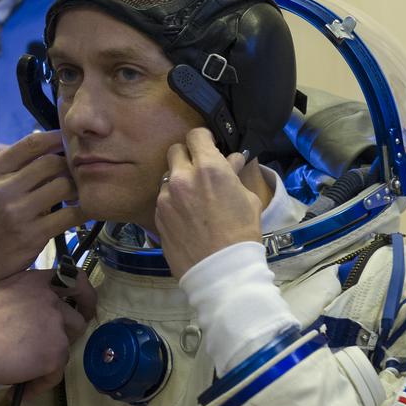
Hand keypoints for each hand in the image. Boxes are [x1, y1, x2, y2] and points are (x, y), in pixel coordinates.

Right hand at [0, 131, 81, 291]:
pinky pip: (70, 215)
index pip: (30, 144)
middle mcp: (1, 189)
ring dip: (75, 188)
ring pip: (63, 186)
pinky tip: (80, 212)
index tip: (67, 140)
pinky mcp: (33, 235)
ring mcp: (17, 213)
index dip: (55, 138)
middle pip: (51, 163)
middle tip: (73, 173)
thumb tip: (48, 145)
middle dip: (67, 166)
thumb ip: (11, 166)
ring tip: (74, 193)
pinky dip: (81, 211)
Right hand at [0, 269, 94, 393]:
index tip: (82, 309)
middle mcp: (52, 301)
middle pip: (76, 320)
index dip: (84, 297)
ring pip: (67, 348)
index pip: (76, 280)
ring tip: (30, 373)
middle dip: (66, 335)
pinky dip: (41, 384)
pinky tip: (23, 391)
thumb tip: (17, 311)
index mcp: (37, 281)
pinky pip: (55, 374)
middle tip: (51, 347)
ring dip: (52, 360)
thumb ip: (18, 296)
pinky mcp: (55, 353)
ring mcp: (57, 327)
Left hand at [154, 127, 264, 276]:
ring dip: (179, 180)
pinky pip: (163, 198)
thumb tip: (232, 159)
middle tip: (199, 169)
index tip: (208, 146)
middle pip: (176, 150)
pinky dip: (173, 200)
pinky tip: (186, 216)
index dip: (203, 139)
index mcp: (208, 168)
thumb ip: (234, 174)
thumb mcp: (247, 200)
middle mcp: (182, 177)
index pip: (196, 135)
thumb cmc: (241, 234)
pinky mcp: (157, 215)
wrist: (220, 271)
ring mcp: (166, 196)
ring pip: (168, 176)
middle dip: (187, 156)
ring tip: (194, 197)